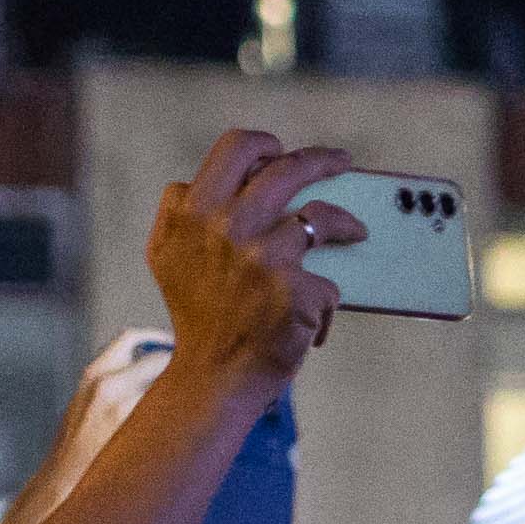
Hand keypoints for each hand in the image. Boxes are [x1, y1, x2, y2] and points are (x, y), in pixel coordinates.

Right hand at [152, 130, 347, 383]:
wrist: (211, 377)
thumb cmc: (195, 314)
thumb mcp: (166, 253)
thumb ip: (180, 211)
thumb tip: (210, 181)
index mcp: (193, 210)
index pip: (236, 150)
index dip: (262, 146)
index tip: (279, 151)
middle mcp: (226, 225)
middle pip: (287, 169)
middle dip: (321, 159)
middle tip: (342, 161)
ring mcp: (263, 256)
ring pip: (322, 217)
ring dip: (347, 223)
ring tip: (358, 231)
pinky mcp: (295, 290)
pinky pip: (327, 281)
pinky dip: (324, 301)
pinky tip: (319, 317)